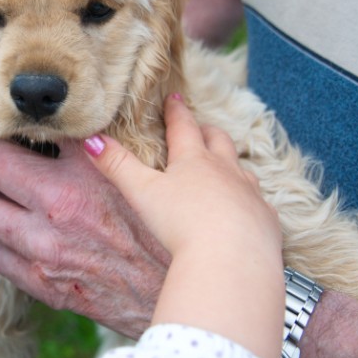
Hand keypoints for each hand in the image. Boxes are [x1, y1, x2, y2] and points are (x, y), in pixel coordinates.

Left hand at [0, 139, 169, 339]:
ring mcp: (46, 250)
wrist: (187, 288)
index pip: (16, 135)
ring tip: (11, 202)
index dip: (11, 134)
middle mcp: (57, 206)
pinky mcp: (46, 286)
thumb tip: (70, 129)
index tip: (17, 138)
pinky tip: (31, 241)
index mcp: (84, 170)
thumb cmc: (169, 228)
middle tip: (4, 165)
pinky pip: (0, 258)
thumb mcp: (141, 171)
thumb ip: (100, 147)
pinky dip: (9, 247)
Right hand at [83, 94, 283, 357]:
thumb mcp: (142, 192)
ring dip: (232, 165)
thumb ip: (117, 166)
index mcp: (194, 160)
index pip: (183, 127)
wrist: (231, 259)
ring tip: (225, 168)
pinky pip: (260, 204)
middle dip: (208, 132)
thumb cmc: (182, 223)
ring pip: (242, 170)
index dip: (176, 112)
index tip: (174, 98)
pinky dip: (250, 202)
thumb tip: (91, 140)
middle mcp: (226, 171)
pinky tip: (246, 211)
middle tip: (201, 128)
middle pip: (219, 142)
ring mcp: (250, 194)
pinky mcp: (266, 220)